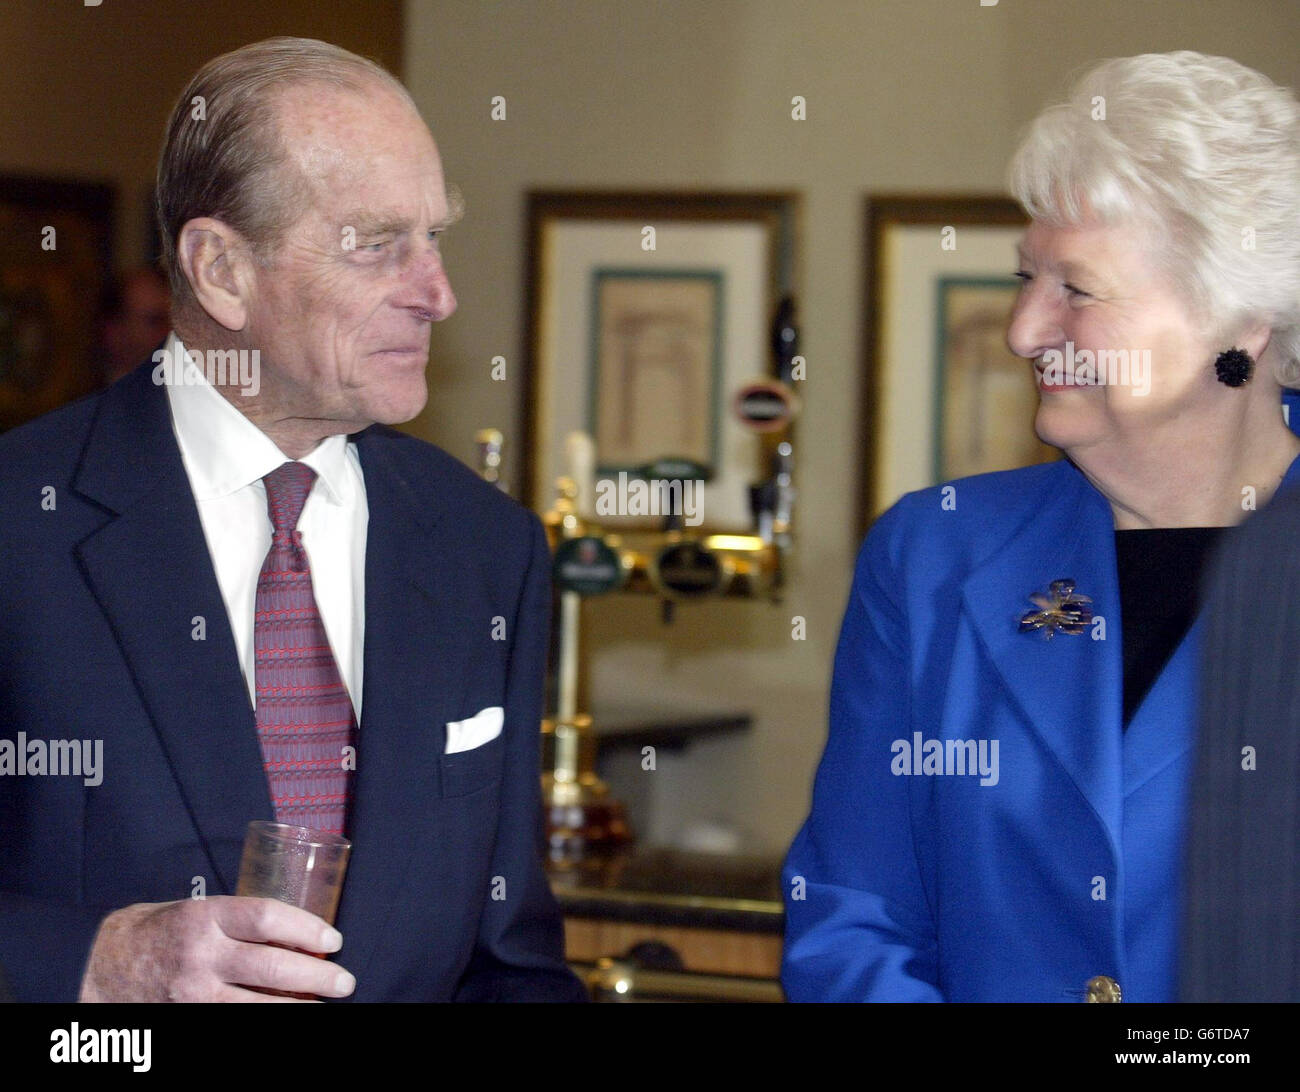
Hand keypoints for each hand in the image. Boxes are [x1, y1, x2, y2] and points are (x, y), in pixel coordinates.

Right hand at [77, 896, 354, 1001]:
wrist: (104, 965)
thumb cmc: (164, 930)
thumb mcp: (198, 910)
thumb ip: (240, 919)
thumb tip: (302, 931)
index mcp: (206, 916)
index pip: (267, 918)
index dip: (307, 929)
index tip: (334, 939)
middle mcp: (201, 954)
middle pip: (273, 967)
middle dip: (317, 977)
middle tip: (344, 982)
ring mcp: (193, 992)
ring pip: (259, 1006)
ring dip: (299, 1007)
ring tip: (323, 1004)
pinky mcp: (189, 1019)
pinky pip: (238, 1024)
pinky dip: (268, 1021)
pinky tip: (289, 1015)